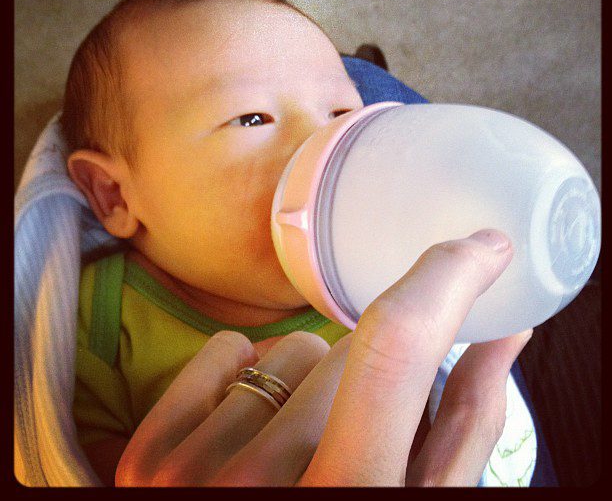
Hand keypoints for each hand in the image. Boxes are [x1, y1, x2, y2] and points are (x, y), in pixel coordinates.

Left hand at [115, 229, 531, 485]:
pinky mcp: (146, 460)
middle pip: (348, 348)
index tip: (480, 249)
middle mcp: (259, 493)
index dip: (445, 280)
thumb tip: (500, 332)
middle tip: (357, 431)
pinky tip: (251, 429)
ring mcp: (191, 479)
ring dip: (309, 386)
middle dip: (370, 373)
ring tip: (301, 449)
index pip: (394, 354)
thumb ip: (464, 423)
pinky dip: (249, 376)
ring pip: (290, 349)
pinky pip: (227, 349)